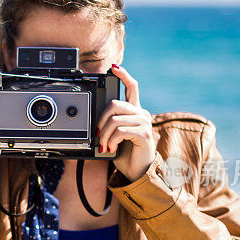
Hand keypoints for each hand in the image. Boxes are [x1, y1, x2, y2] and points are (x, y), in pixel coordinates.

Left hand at [97, 65, 155, 182]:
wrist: (137, 171)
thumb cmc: (126, 154)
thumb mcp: (115, 135)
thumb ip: (110, 124)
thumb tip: (95, 122)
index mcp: (135, 112)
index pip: (132, 87)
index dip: (123, 75)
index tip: (114, 67)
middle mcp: (141, 114)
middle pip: (115, 105)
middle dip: (100, 120)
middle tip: (97, 134)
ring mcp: (144, 123)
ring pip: (115, 119)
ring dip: (104, 134)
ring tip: (104, 145)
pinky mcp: (144, 134)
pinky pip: (121, 130)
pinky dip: (111, 140)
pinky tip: (111, 148)